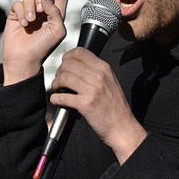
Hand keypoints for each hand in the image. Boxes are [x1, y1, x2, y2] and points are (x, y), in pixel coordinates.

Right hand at [2, 0, 69, 84]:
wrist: (25, 59)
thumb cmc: (44, 48)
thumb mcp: (58, 30)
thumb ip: (56, 11)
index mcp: (57, 11)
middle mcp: (43, 8)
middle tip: (39, 13)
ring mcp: (29, 9)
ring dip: (30, 6)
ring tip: (30, 21)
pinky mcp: (16, 13)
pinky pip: (17, 2)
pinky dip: (21, 12)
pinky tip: (23, 24)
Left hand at [50, 47, 146, 163]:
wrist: (122, 127)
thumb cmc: (116, 107)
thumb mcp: (110, 81)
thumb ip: (96, 71)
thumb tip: (76, 64)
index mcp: (104, 68)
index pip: (80, 52)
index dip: (67, 56)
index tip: (64, 63)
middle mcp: (99, 76)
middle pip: (68, 64)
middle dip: (59, 71)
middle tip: (59, 79)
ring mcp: (92, 90)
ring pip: (63, 78)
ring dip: (56, 84)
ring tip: (57, 89)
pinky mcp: (85, 104)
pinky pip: (62, 96)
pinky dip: (55, 98)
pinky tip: (57, 100)